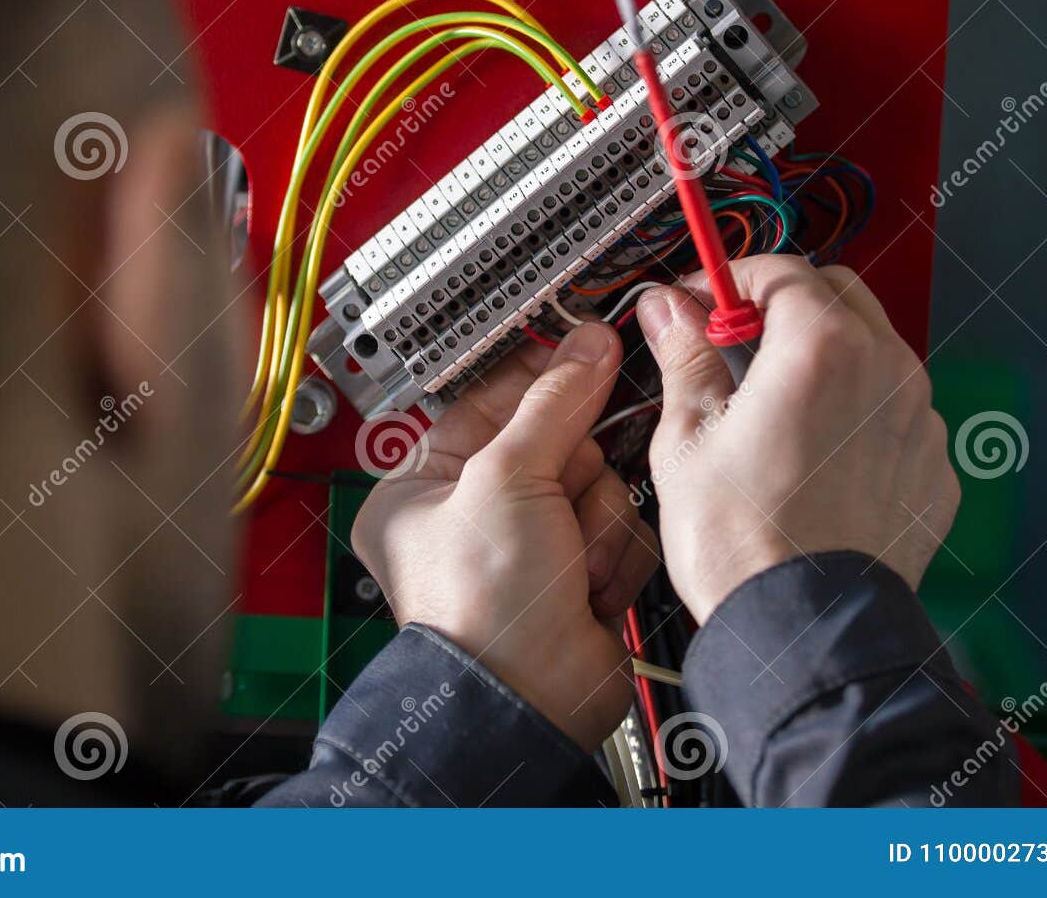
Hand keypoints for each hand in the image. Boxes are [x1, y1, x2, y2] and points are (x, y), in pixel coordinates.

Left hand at [350, 322, 661, 750]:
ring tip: (570, 561)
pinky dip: (613, 556)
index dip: (538, 378)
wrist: (528, 699)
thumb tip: (586, 346)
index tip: (582, 346)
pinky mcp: (578, 574)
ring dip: (595, 522)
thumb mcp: (508, 478)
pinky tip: (588, 587)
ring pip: (599, 482)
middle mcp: (476, 513)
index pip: (491, 400)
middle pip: (559, 440)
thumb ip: (555, 403)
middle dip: (571, 474)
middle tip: (561, 498)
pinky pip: (621, 528)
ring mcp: (531, 546)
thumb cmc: (481, 608)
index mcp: (425, 486)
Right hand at [635, 256, 959, 623]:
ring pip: (873, 352)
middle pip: (836, 296)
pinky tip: (814, 455)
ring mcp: (919, 421)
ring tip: (770, 407)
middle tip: (730, 346)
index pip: (779, 270)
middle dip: (782, 306)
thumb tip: (666, 310)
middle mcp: (886, 372)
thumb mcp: (688, 436)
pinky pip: (896, 413)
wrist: (805, 632)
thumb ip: (684, 355)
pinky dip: (858, 414)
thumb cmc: (745, 545)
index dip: (728, 280)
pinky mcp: (933, 468)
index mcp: (821, 348)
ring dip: (825, 357)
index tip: (698, 303)